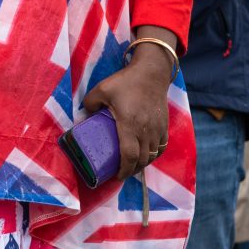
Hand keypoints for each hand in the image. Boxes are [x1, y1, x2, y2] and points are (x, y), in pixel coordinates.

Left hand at [82, 44, 172, 179]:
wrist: (152, 72)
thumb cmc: (126, 81)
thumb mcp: (102, 89)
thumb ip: (90, 103)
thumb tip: (84, 116)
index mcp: (129, 124)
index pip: (129, 155)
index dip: (123, 170)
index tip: (117, 176)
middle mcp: (146, 130)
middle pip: (141, 160)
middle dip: (131, 170)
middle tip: (121, 174)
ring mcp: (157, 129)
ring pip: (152, 155)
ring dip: (142, 164)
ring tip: (131, 166)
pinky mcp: (164, 125)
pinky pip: (161, 147)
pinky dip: (153, 155)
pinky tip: (146, 156)